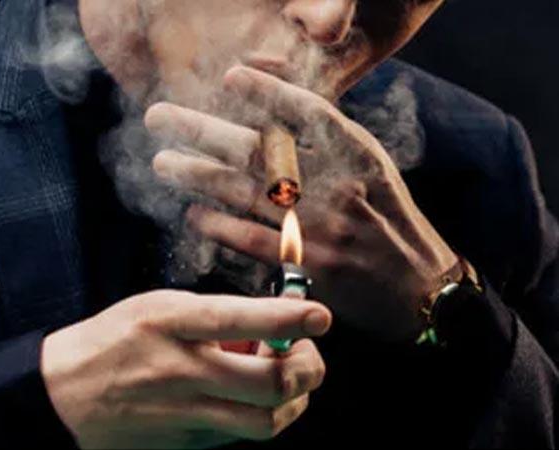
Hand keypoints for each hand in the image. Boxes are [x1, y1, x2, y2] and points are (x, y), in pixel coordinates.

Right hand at [41, 290, 330, 448]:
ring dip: (293, 398)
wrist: (63, 394)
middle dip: (308, 367)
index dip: (289, 317)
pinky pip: (240, 434)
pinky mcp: (185, 442)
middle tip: (308, 352)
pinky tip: (253, 396)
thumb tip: (268, 330)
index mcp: (169, 322)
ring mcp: (184, 413)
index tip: (321, 315)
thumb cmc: (113, 339)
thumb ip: (214, 317)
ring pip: (265, 420)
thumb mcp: (159, 308)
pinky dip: (262, 414)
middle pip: (269, 382)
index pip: (239, 318)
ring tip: (287, 376)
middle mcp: (180, 370)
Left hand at [145, 65, 459, 341]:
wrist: (417, 285)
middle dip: (201, 129)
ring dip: (198, 175)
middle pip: (257, 148)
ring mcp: (318, 225)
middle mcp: (335, 185)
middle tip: (159, 117)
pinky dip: (219, 225)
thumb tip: (277, 107)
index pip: (306, 111)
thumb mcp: (371, 166)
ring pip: (244, 192)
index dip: (266, 91)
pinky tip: (192, 214)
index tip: (228, 77)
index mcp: (356, 155)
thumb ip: (330, 135)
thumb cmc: (390, 220)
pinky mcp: (306, 263)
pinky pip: (252, 239)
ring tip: (162, 163)